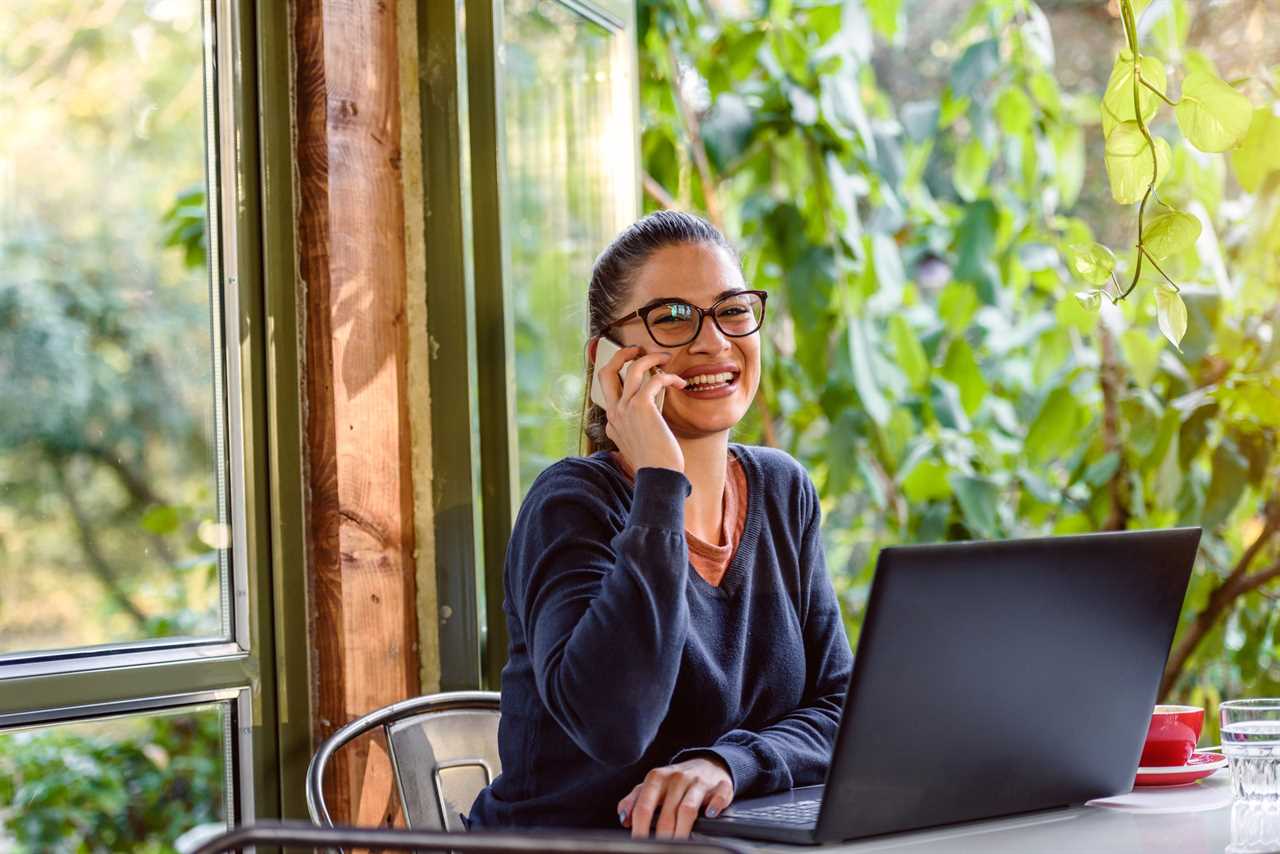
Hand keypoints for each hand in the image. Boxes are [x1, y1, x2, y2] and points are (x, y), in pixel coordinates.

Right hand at [594, 343, 687, 472]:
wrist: (658, 476)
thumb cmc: (656, 465)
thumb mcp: (641, 447)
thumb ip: (639, 431)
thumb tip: (651, 420)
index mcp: (612, 422)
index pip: (608, 391)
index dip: (623, 377)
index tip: (640, 372)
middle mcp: (614, 412)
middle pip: (606, 372)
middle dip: (619, 355)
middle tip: (636, 350)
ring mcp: (625, 408)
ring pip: (632, 368)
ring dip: (649, 357)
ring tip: (664, 357)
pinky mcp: (641, 406)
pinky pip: (655, 379)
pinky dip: (669, 377)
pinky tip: (680, 383)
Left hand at [617, 756, 733, 839]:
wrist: (708, 763)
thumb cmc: (676, 780)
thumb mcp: (653, 785)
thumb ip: (634, 799)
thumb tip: (623, 818)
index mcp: (657, 778)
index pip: (644, 807)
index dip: (640, 829)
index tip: (639, 843)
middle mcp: (677, 778)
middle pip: (667, 813)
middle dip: (662, 836)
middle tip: (661, 848)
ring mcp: (699, 781)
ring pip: (688, 809)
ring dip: (682, 831)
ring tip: (679, 845)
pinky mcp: (720, 785)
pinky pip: (718, 797)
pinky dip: (714, 806)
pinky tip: (709, 815)